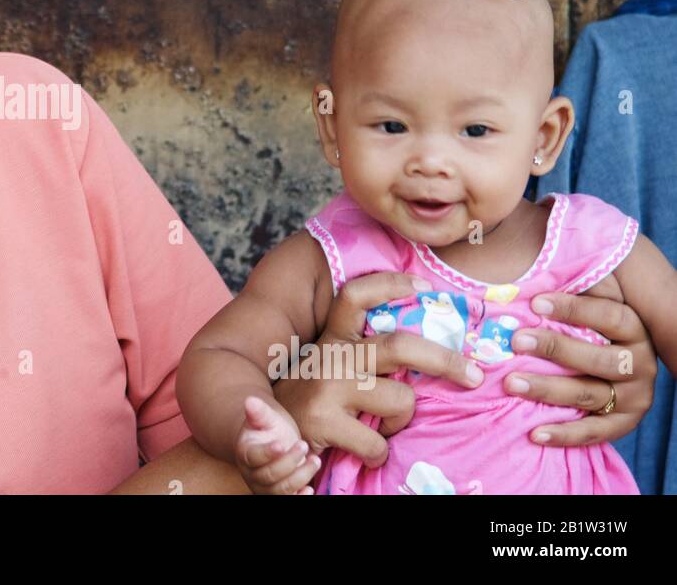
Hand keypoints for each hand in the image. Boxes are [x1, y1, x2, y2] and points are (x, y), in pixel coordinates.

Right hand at [234, 396, 321, 494]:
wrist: (273, 443)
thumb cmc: (269, 430)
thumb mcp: (266, 418)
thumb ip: (258, 412)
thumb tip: (250, 400)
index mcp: (246, 453)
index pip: (254, 457)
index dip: (267, 453)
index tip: (281, 444)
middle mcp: (252, 474)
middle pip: (269, 475)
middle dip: (289, 462)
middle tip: (303, 445)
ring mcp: (265, 487)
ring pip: (281, 490)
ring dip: (300, 476)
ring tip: (315, 460)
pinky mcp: (278, 494)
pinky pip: (288, 500)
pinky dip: (300, 497)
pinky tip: (310, 489)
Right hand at [274, 271, 484, 466]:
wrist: (265, 435)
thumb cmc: (308, 401)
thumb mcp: (327, 367)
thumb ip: (360, 357)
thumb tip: (421, 356)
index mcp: (332, 338)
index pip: (355, 296)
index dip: (390, 285)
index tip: (423, 287)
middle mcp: (329, 356)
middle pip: (399, 346)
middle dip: (445, 360)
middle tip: (473, 375)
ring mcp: (326, 387)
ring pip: (400, 399)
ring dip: (401, 419)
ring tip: (383, 425)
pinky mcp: (323, 422)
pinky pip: (379, 442)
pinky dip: (379, 452)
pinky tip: (364, 450)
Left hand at [503, 291, 655, 445]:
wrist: (619, 368)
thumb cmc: (590, 325)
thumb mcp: (593, 299)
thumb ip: (579, 284)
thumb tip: (544, 267)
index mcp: (635, 329)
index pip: (610, 316)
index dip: (573, 308)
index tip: (535, 302)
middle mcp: (640, 364)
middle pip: (599, 358)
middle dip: (556, 348)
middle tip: (516, 341)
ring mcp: (634, 396)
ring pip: (590, 393)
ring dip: (548, 389)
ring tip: (511, 383)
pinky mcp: (622, 423)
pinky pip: (594, 432)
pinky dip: (564, 435)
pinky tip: (534, 433)